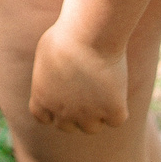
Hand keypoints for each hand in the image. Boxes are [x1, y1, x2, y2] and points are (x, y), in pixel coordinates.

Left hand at [28, 20, 129, 134]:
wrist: (90, 34)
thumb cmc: (67, 34)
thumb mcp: (47, 52)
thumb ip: (50, 73)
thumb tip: (59, 77)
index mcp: (42, 99)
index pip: (45, 118)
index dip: (56, 110)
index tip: (66, 95)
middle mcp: (62, 113)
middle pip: (71, 126)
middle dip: (78, 112)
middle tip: (88, 88)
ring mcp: (88, 116)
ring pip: (93, 127)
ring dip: (97, 113)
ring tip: (102, 86)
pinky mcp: (113, 111)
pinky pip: (117, 119)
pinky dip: (119, 107)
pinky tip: (117, 86)